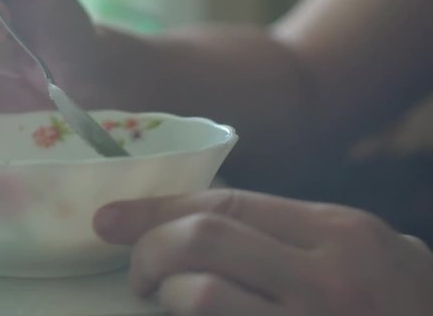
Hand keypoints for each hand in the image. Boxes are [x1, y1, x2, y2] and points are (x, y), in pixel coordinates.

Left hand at [93, 189, 432, 314]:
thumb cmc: (392, 297)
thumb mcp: (351, 246)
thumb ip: (280, 230)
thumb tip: (187, 221)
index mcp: (335, 232)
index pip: (225, 203)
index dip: (156, 209)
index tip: (110, 219)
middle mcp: (324, 278)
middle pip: (202, 240)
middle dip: (151, 250)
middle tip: (140, 273)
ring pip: (201, 296)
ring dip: (166, 295)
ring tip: (167, 299)